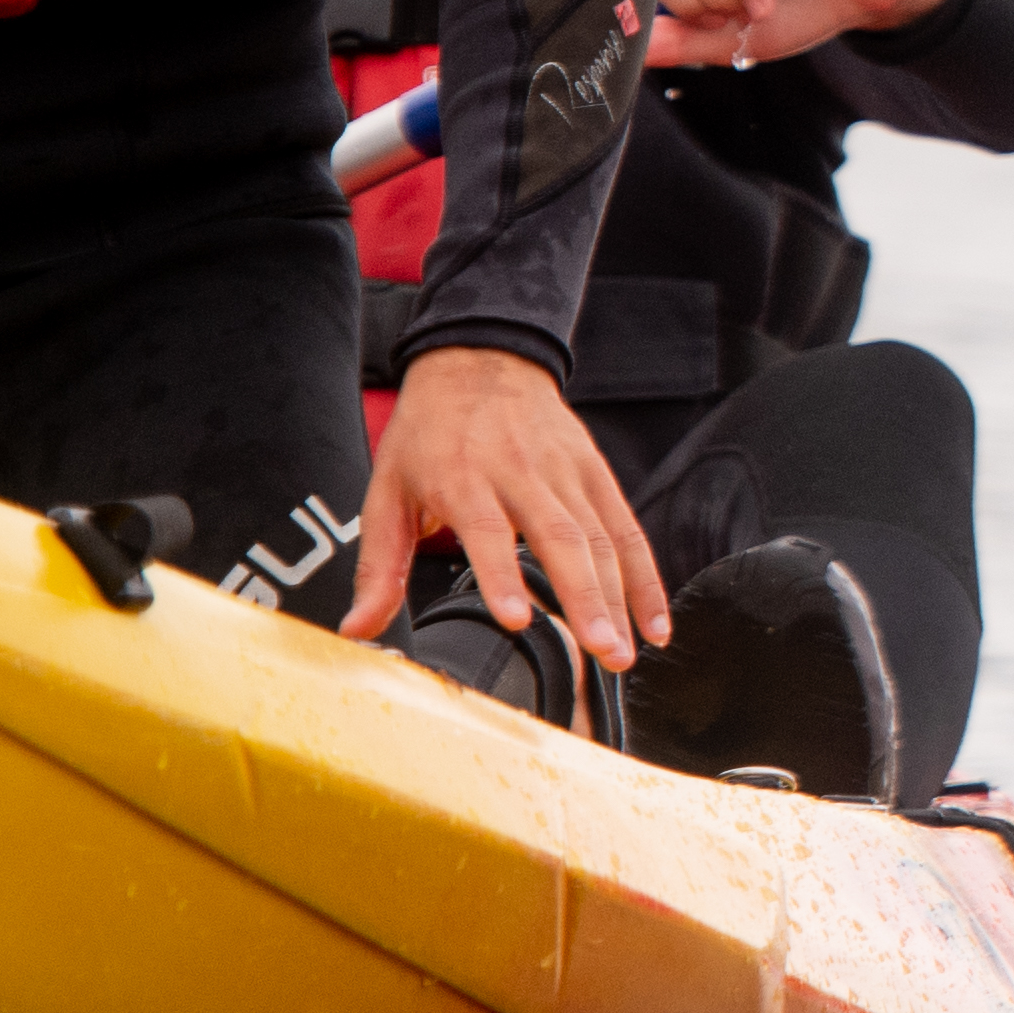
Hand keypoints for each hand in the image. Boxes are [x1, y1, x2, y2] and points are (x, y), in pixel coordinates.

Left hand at [351, 336, 664, 667]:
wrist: (480, 361)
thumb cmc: (429, 433)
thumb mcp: (386, 492)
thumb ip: (379, 567)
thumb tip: (358, 630)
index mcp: (463, 477)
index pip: (488, 530)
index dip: (503, 577)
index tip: (518, 619)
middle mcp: (522, 473)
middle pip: (562, 539)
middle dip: (586, 600)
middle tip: (601, 651)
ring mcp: (567, 472)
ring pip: (602, 539)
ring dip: (620, 598)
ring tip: (626, 651)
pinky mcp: (596, 474)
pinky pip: (628, 529)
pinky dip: (646, 577)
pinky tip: (655, 620)